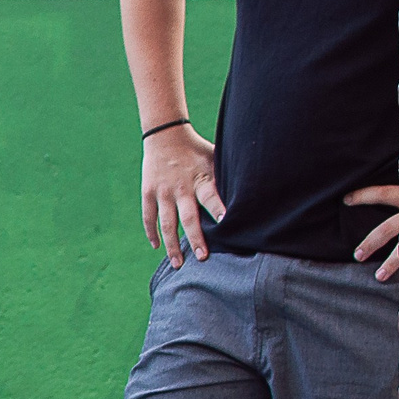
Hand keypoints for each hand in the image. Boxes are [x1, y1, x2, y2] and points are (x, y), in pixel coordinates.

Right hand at [141, 123, 223, 265]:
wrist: (165, 134)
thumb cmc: (196, 150)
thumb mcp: (214, 158)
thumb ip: (225, 178)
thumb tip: (250, 194)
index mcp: (200, 179)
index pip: (211, 196)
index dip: (218, 209)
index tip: (225, 223)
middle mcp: (181, 188)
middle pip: (188, 218)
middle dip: (195, 238)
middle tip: (202, 258)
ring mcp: (163, 192)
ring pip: (167, 223)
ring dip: (172, 245)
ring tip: (178, 264)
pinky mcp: (149, 192)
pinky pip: (149, 216)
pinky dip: (151, 232)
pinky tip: (156, 246)